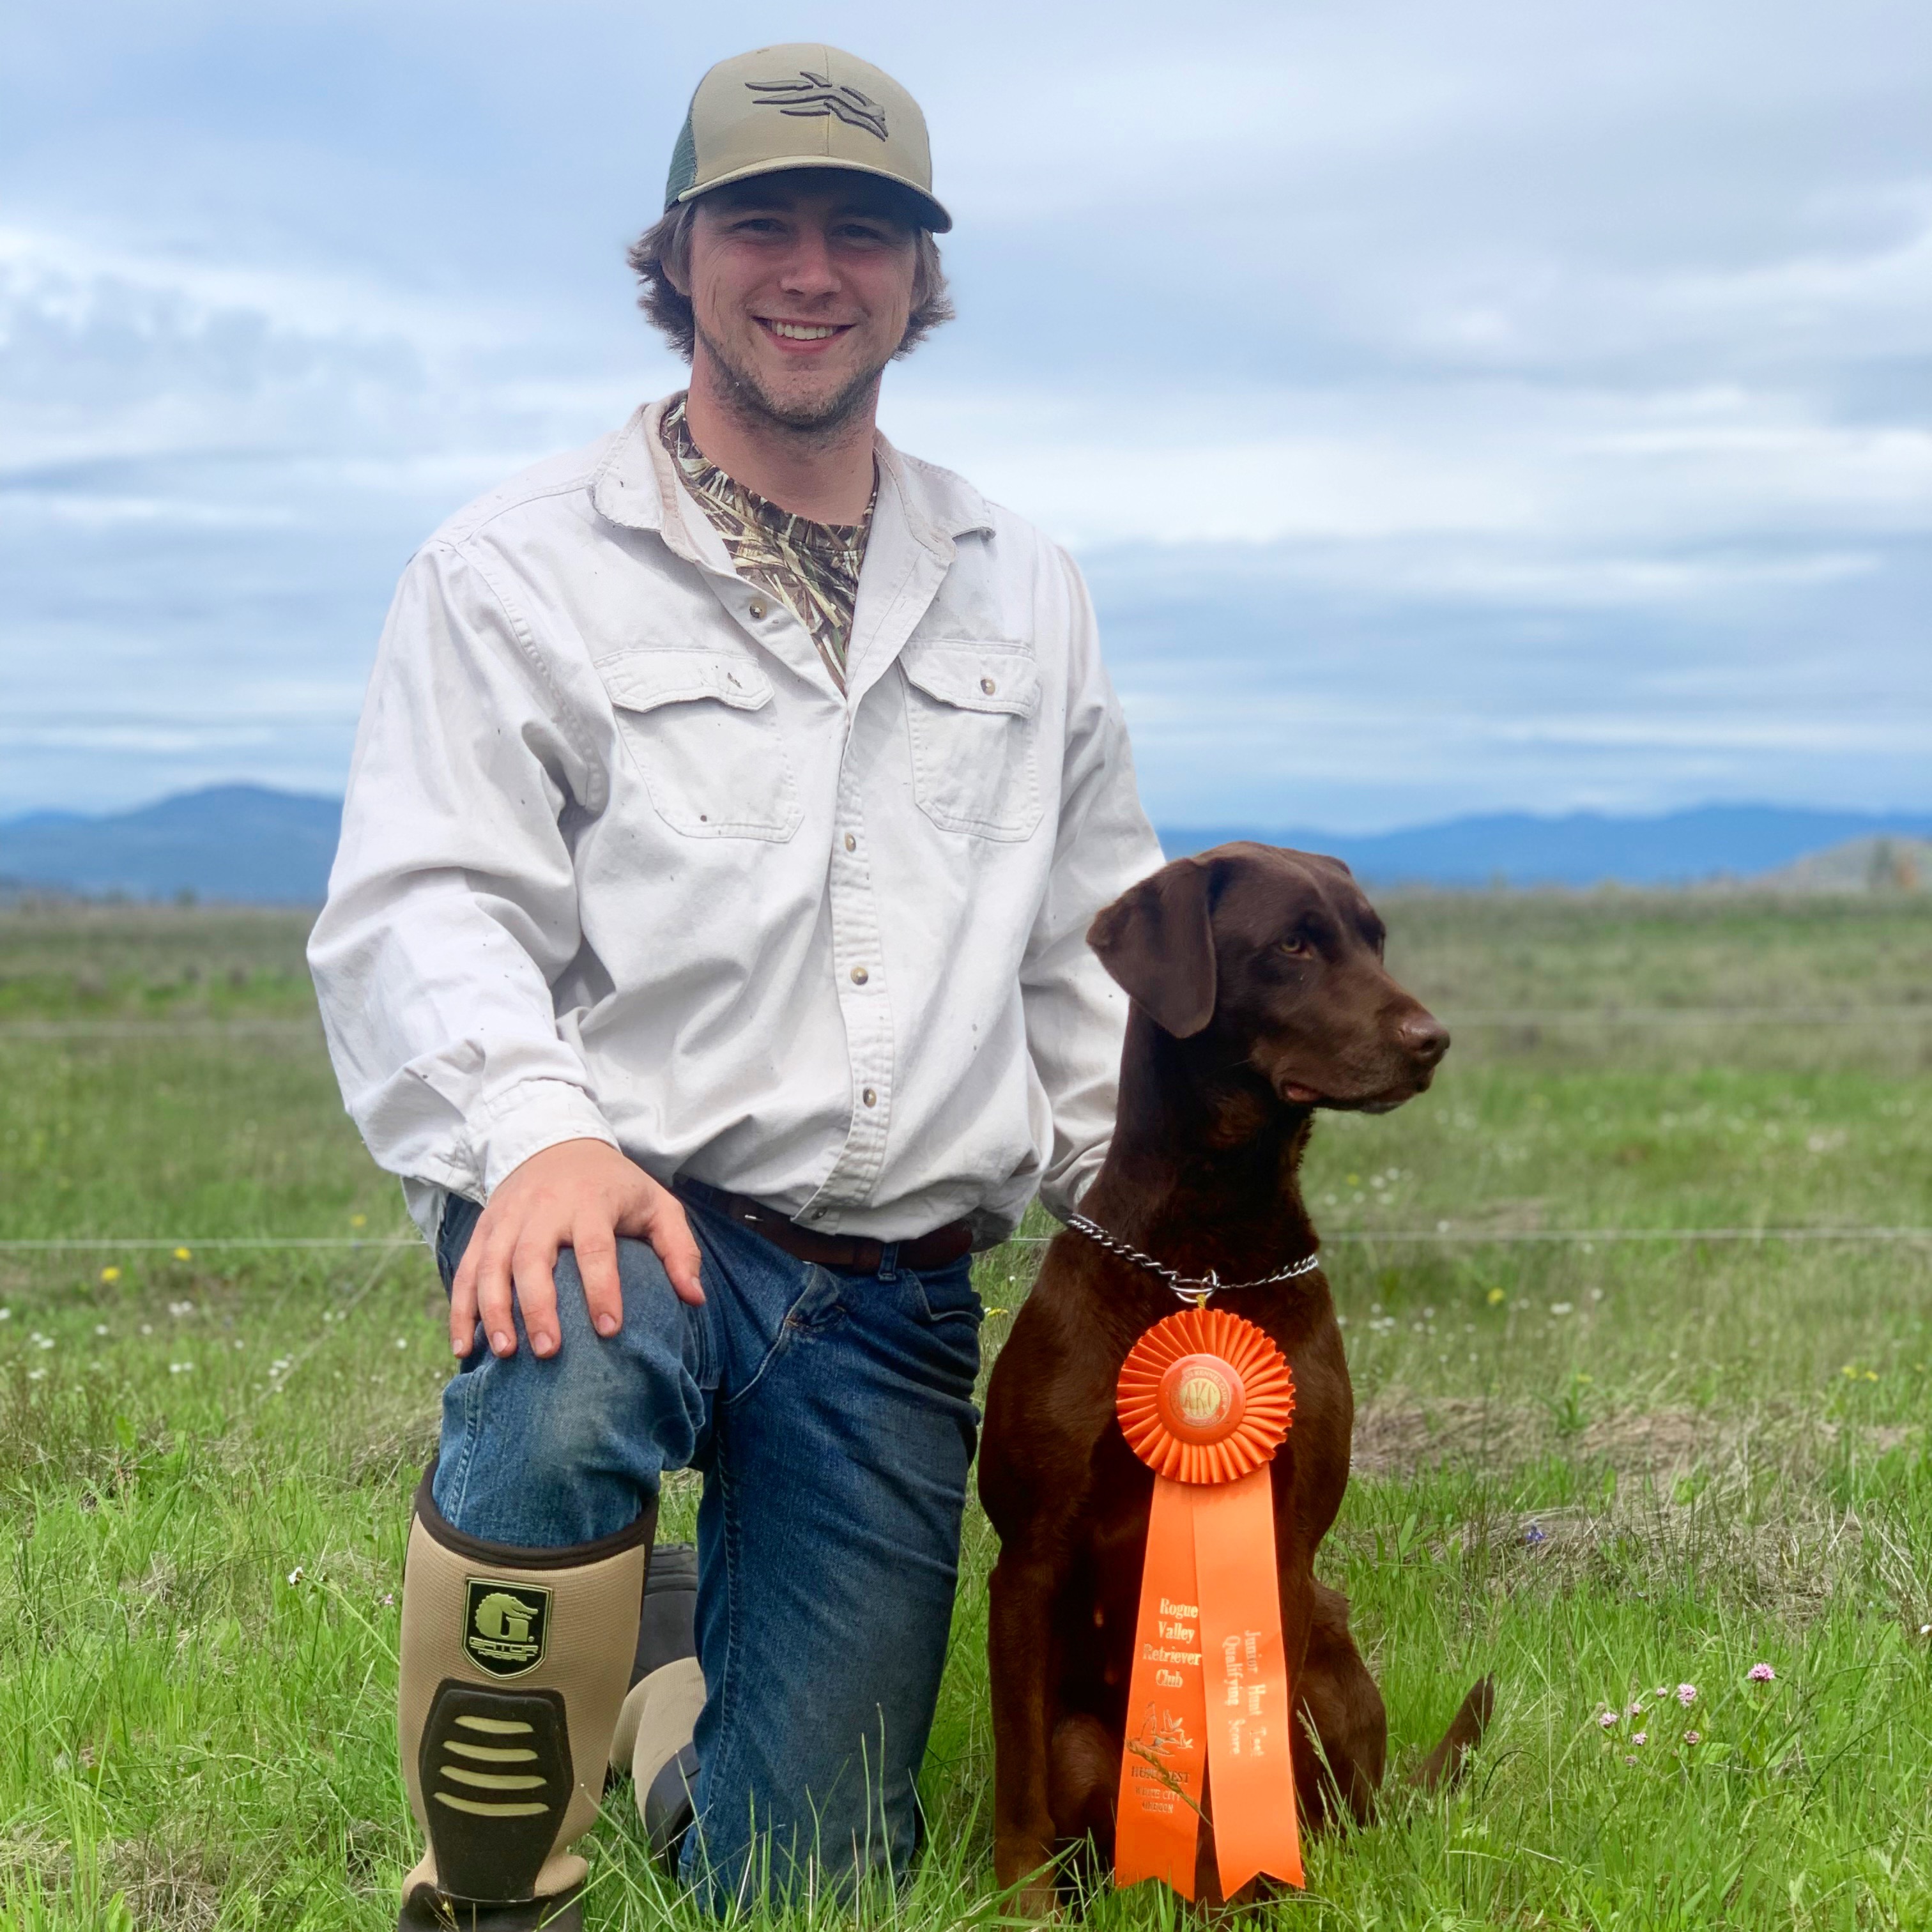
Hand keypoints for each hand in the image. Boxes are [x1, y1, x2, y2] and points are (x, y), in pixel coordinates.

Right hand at [449, 1139, 702, 1359]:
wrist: (556, 1141)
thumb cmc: (614, 1185)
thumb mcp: (656, 1204)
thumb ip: (679, 1249)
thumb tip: (694, 1300)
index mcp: (590, 1202)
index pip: (595, 1248)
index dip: (602, 1289)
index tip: (611, 1330)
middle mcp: (543, 1209)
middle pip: (532, 1259)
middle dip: (538, 1307)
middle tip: (548, 1352)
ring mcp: (507, 1218)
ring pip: (491, 1266)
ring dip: (493, 1311)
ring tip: (504, 1353)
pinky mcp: (484, 1228)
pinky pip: (466, 1270)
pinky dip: (461, 1310)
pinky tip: (464, 1347)